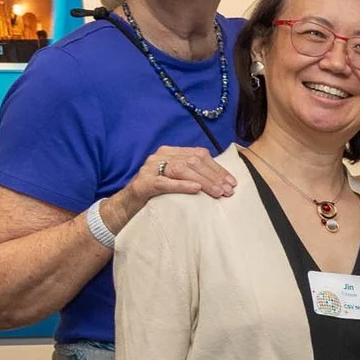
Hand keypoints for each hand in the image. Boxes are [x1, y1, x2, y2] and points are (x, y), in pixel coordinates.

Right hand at [109, 145, 237, 228]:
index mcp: (170, 152)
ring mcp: (150, 168)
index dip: (217, 168)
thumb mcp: (175, 181)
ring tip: (217, 192)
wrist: (127, 206)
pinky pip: (164, 182)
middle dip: (213, 176)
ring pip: (181, 169)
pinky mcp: (143, 183)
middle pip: (193, 161)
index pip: (199, 155)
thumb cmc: (156, 195)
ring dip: (203, 181)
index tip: (232, 182)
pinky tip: (195, 189)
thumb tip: (222, 182)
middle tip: (228, 191)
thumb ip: (192, 175)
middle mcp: (160, 156)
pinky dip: (181, 185)